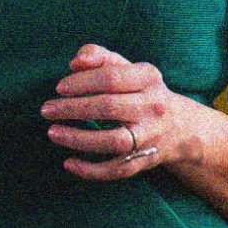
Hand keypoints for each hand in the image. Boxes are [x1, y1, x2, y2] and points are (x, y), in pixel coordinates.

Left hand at [42, 43, 206, 180]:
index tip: (59, 88)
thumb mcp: (128, 68)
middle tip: (47, 110)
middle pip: (110, 107)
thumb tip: (75, 62)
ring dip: (79, 138)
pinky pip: (118, 169)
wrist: (180, 127)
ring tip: (53, 132)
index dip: (82, 82)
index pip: (112, 77)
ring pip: (114, 140)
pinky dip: (92, 170)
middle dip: (73, 109)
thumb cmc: (141, 91)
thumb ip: (100, 57)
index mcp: (149, 78)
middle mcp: (153, 107)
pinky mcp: (146, 160)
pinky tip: (69, 163)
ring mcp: (151, 136)